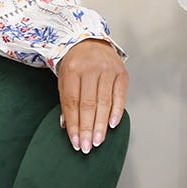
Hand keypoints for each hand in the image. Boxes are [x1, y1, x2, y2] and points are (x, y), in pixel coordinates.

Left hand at [57, 38, 127, 153]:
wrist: (90, 40)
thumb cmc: (75, 63)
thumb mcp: (65, 78)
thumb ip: (66, 100)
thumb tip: (67, 126)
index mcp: (72, 70)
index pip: (72, 103)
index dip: (74, 124)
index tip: (75, 142)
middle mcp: (90, 69)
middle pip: (88, 104)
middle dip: (87, 129)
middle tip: (87, 147)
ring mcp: (107, 69)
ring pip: (104, 102)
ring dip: (101, 125)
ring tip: (97, 141)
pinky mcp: (121, 72)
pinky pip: (119, 95)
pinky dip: (116, 111)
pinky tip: (112, 125)